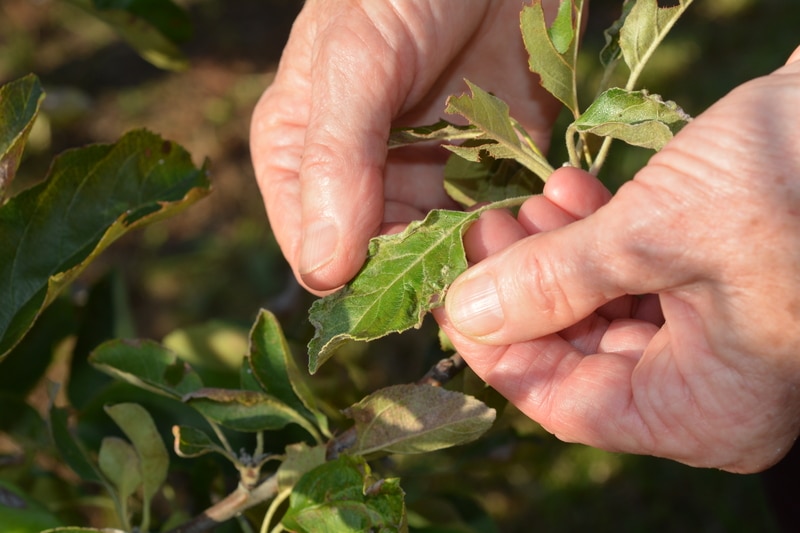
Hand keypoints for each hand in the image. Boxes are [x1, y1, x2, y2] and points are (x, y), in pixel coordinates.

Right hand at [250, 0, 560, 293]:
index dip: (364, 278)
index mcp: (300, 162)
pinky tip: (542, 212)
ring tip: (517, 225)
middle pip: (387, 267)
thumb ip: (335, 160)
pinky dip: (519, 232)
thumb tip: (321, 274)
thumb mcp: (354, 60)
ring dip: (483, 258)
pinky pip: (496, 228)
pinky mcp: (484, 173)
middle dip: (434, 271)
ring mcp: (425, 182)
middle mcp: (359, 185)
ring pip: (447, 258)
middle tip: (482, 249)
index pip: (318, 254)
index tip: (417, 276)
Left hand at [438, 48, 799, 472]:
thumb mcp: (655, 236)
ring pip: (598, 309)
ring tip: (521, 204)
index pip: (565, 402)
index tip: (450, 298)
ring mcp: (713, 335)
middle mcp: (707, 386)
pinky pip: (632, 276)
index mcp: (704, 410)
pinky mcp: (712, 284)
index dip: (497, 352)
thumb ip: (553, 281)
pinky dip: (595, 238)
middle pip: (577, 354)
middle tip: (482, 233)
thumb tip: (466, 313)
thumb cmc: (789, 180)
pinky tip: (567, 191)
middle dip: (524, 290)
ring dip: (555, 256)